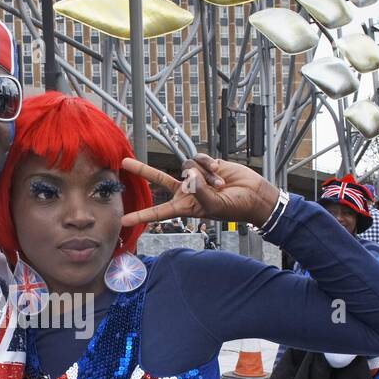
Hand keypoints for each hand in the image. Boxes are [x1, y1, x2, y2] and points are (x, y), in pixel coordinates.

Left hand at [120, 153, 280, 227]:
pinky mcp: (206, 164)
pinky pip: (199, 158)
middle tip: (124, 163)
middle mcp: (187, 191)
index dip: (142, 216)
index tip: (125, 220)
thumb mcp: (215, 206)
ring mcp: (195, 176)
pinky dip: (209, 165)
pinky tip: (219, 172)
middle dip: (142, 170)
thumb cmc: (236, 207)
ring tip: (219, 184)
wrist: (253, 195)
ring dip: (203, 174)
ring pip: (186, 166)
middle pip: (159, 179)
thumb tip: (189, 173)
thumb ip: (199, 191)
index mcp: (185, 207)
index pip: (160, 212)